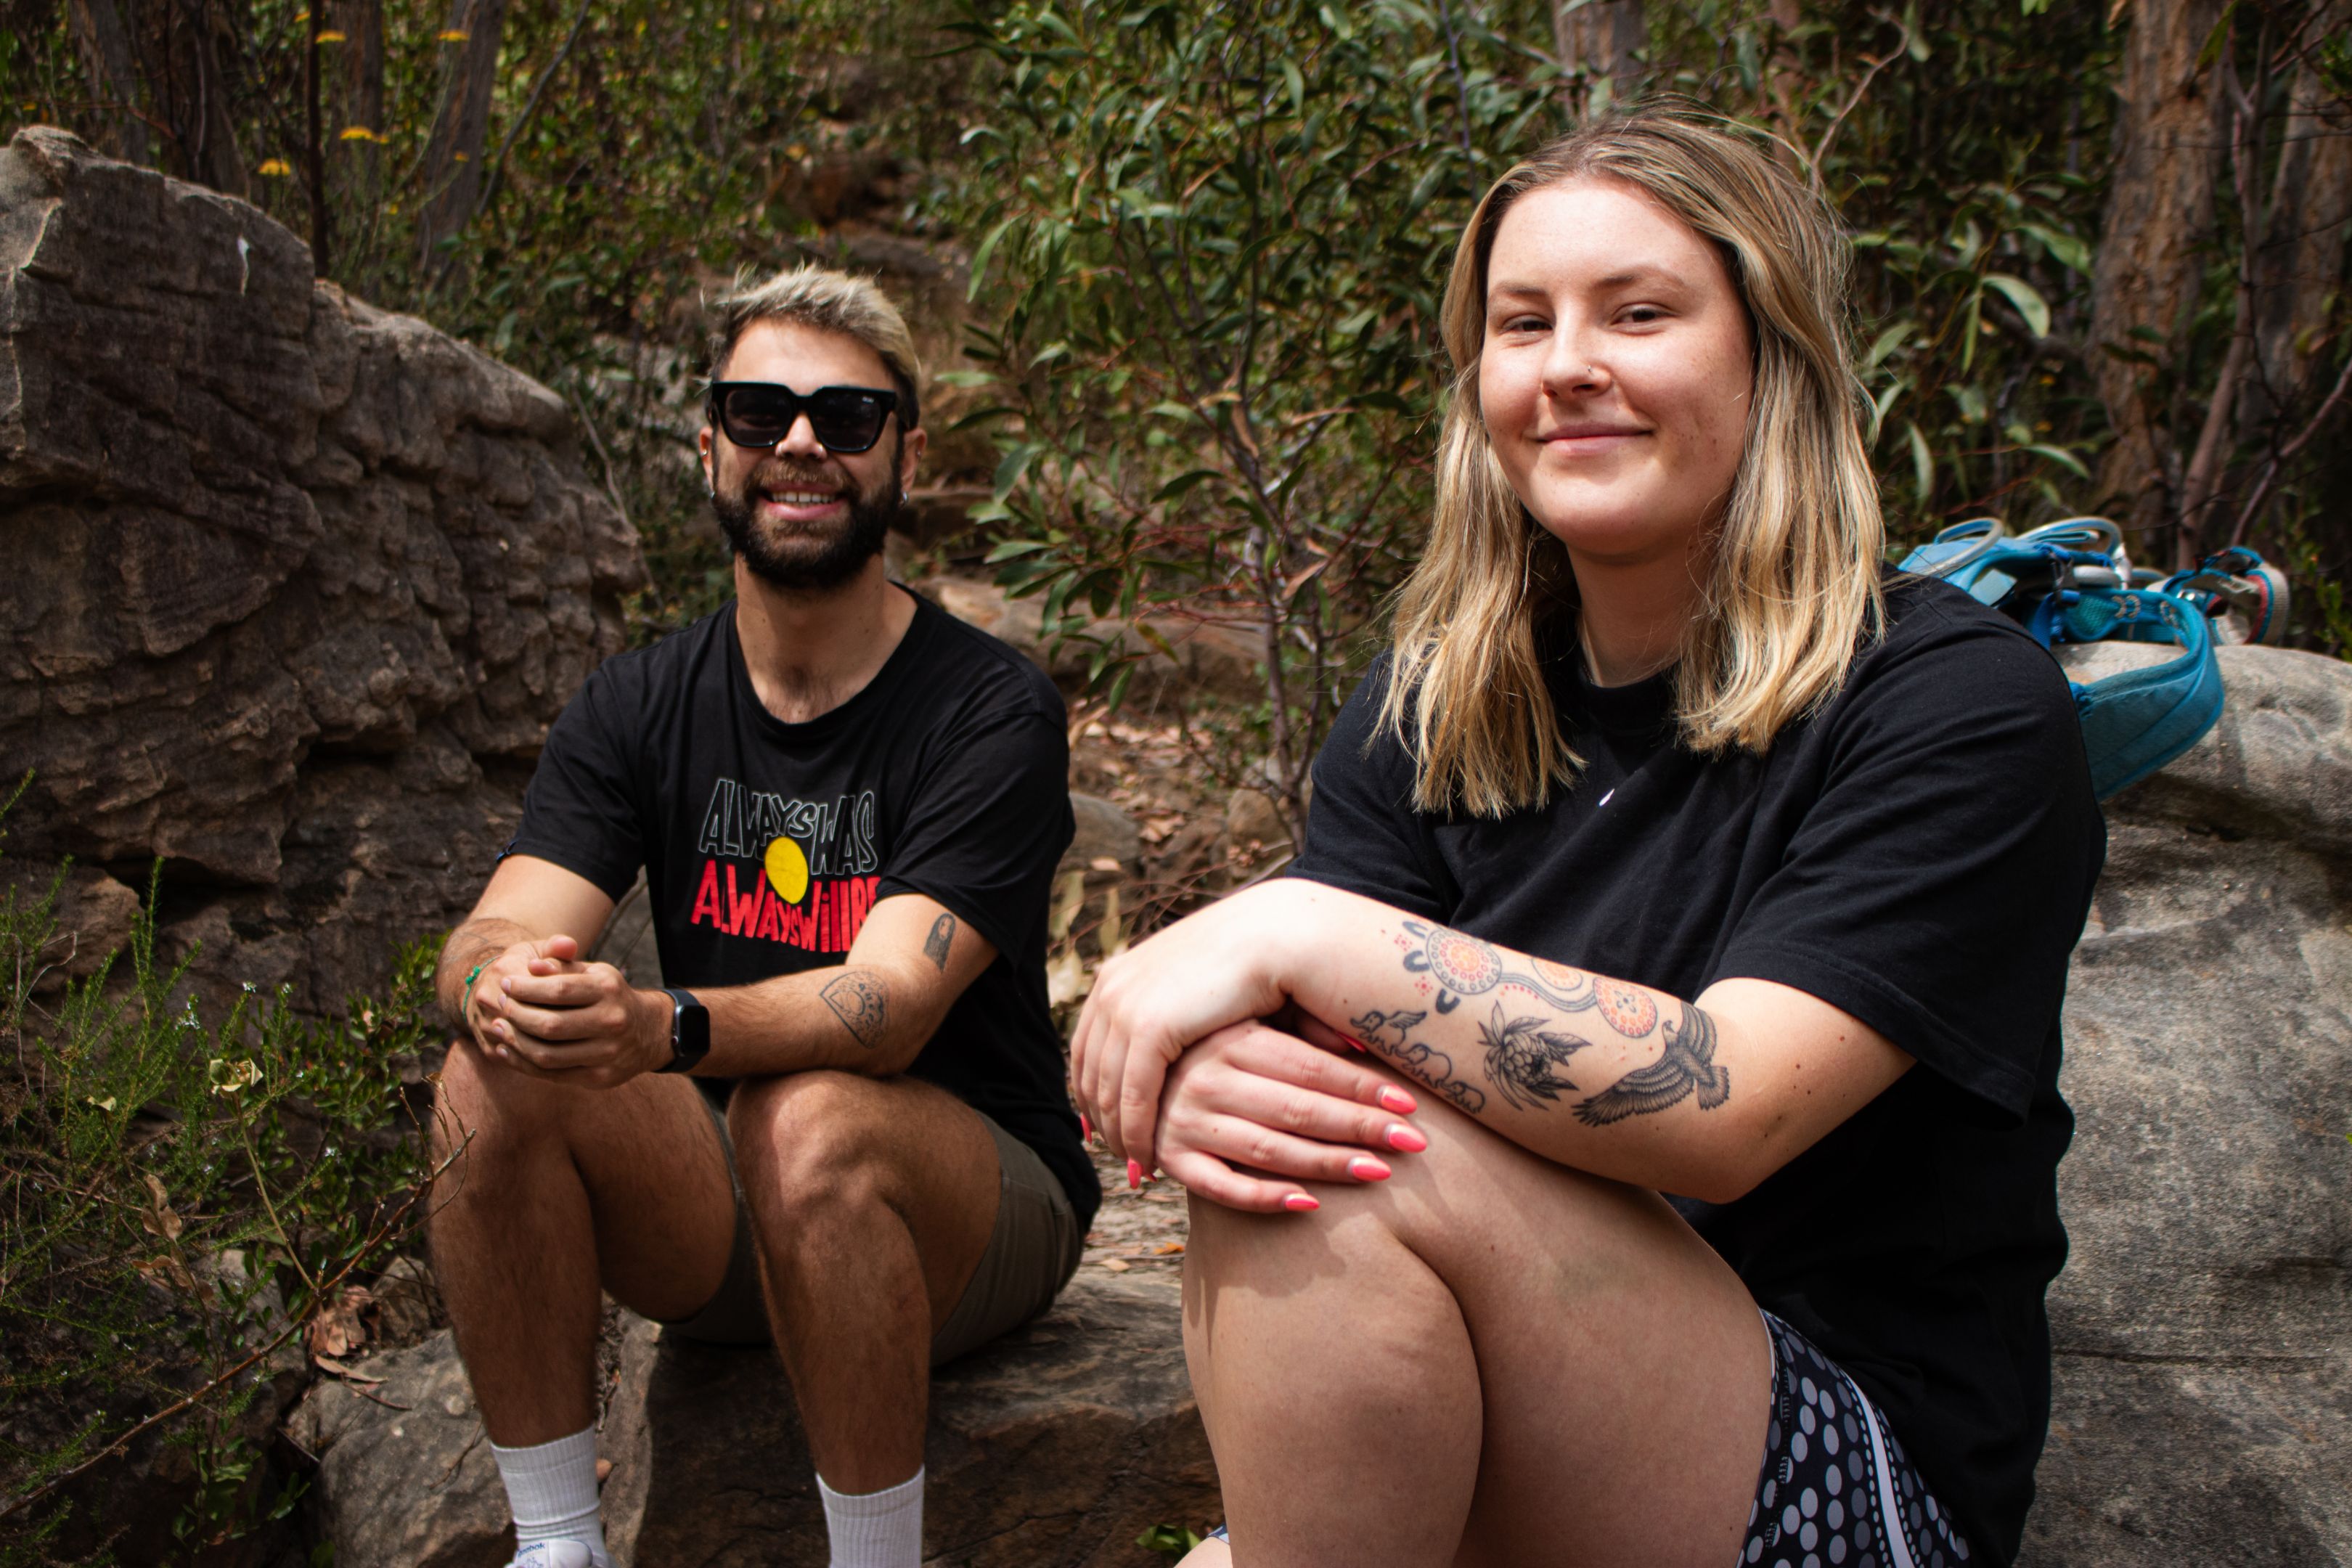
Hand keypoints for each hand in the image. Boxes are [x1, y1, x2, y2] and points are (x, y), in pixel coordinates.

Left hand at [468, 934, 669, 1088]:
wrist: (648, 1032)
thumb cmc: (610, 996)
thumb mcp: (594, 973)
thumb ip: (563, 967)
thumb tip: (532, 967)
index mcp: (609, 990)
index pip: (559, 990)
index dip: (526, 988)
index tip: (506, 983)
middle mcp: (611, 1022)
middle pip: (551, 1025)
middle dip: (517, 1015)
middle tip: (499, 1005)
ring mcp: (607, 1054)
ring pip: (548, 1055)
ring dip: (515, 1042)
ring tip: (497, 1027)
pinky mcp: (598, 1078)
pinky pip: (552, 1075)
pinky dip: (523, 1064)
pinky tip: (507, 1050)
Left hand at [1071, 878, 1327, 1166]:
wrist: (1279, 935)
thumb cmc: (1254, 965)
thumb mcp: (1196, 992)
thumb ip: (1173, 1018)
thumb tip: (1168, 1054)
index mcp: (1119, 975)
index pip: (1088, 1045)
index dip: (1092, 1090)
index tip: (1102, 1126)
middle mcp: (1112, 987)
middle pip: (1089, 1070)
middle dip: (1101, 1118)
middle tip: (1120, 1157)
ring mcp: (1125, 1005)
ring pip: (1107, 1089)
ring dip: (1119, 1133)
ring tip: (1138, 1166)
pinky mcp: (1148, 1026)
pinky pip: (1133, 1095)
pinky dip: (1138, 1132)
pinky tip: (1152, 1159)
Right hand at [1156, 1019, 1428, 1212]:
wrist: (1139, 1067)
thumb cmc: (1215, 1039)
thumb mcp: (1253, 1019)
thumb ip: (1304, 1027)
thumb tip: (1366, 1042)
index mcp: (1229, 1037)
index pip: (1310, 1068)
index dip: (1363, 1087)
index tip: (1410, 1105)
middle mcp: (1204, 1078)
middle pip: (1297, 1109)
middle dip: (1360, 1126)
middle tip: (1414, 1142)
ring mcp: (1184, 1121)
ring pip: (1268, 1150)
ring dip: (1328, 1163)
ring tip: (1380, 1171)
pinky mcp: (1171, 1159)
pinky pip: (1221, 1188)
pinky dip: (1265, 1198)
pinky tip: (1310, 1202)